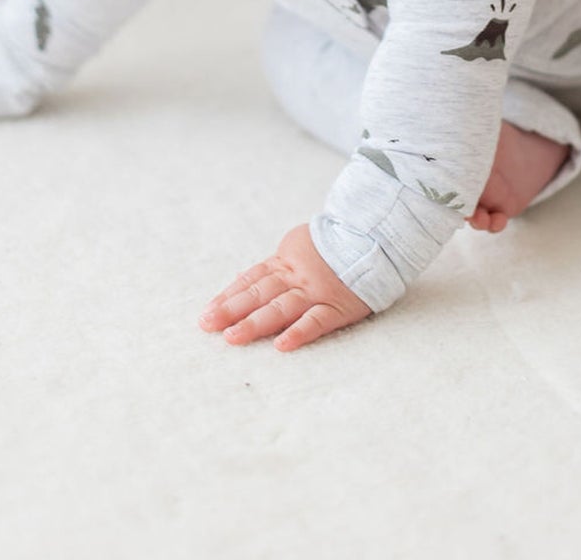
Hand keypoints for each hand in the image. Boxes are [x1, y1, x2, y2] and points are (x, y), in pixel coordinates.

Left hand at [200, 223, 371, 351]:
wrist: (374, 234)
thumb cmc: (335, 244)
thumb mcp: (299, 245)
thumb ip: (274, 266)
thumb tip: (241, 280)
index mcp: (286, 261)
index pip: (250, 279)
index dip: (228, 296)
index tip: (206, 313)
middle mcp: (296, 276)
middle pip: (259, 293)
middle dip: (231, 310)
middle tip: (207, 326)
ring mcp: (316, 291)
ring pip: (281, 308)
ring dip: (255, 323)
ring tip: (233, 338)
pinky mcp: (338, 306)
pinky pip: (316, 321)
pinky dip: (299, 333)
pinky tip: (282, 346)